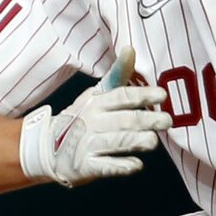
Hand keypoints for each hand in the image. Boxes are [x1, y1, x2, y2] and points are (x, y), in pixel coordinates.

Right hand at [18, 48, 171, 187]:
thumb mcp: (97, 93)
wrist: (47, 147)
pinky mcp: (86, 166)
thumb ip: (118, 75)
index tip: (162, 95)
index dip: (142, 94)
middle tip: (167, 120)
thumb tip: (130, 48)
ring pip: (116, 142)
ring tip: (153, 142)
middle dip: (147, 120)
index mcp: (97, 102)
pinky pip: (105, 167)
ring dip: (136, 141)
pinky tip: (136, 165)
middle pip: (123, 120)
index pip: (122, 96)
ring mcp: (88, 145)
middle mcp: (93, 122)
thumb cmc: (83, 116)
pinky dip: (121, 166)